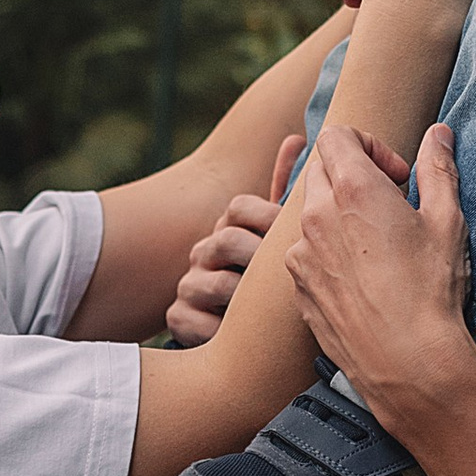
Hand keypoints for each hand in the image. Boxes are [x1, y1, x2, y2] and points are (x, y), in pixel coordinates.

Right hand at [165, 134, 301, 343]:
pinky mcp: (178, 319)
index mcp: (228, 225)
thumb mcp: (282, 236)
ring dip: (245, 296)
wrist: (252, 338)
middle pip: (227, 240)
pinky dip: (219, 328)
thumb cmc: (275, 281)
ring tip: (271, 307)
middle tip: (289, 273)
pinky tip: (242, 334)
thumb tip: (297, 138)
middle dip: (261, 257)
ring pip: (214, 282)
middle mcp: (202, 251)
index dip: (270, 220)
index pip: (240, 207)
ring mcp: (188, 285)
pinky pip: (194, 320)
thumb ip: (286, 190)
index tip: (297, 236)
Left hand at [284, 122, 475, 443]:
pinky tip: (362, 279)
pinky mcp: (297, 288)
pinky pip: (304, 252)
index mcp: (353, 190)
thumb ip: (438, 168)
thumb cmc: (431, 292)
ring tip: (375, 246)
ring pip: (309, 212)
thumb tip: (439, 133)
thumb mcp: (447, 222)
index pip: (336, 134)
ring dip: (336, 214)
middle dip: (351, 174)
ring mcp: (300, 254)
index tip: (396, 175)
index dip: (368, 144)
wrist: (408, 365)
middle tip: (388, 205)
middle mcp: (316, 216)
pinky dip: (326, 251)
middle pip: (319, 168)